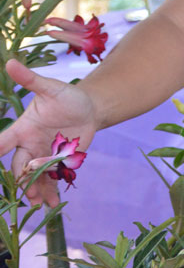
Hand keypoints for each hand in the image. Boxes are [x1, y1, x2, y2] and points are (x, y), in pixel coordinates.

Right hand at [0, 59, 99, 206]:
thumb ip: (31, 81)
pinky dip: (50, 191)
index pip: (1, 142)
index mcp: (22, 129)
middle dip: (21, 180)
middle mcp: (29, 145)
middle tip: (26, 194)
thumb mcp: (51, 88)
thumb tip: (11, 63)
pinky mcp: (57, 162)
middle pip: (18, 166)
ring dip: (35, 190)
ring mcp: (43, 156)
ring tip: (39, 204)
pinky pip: (50, 180)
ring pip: (33, 177)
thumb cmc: (67, 96)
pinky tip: (52, 204)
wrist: (89, 109)